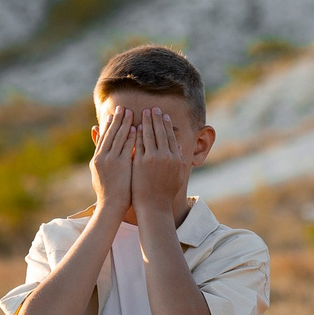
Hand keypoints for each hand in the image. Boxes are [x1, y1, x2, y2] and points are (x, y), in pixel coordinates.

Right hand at [89, 107, 133, 216]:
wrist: (111, 206)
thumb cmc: (108, 192)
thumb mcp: (99, 173)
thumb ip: (101, 158)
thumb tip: (100, 151)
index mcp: (96, 158)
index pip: (103, 137)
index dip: (108, 124)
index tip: (113, 114)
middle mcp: (102, 157)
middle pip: (110, 134)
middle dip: (117, 119)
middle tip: (122, 108)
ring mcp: (111, 161)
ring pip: (119, 138)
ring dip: (125, 124)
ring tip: (131, 113)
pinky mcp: (121, 165)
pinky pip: (128, 147)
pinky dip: (132, 137)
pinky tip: (137, 128)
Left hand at [131, 108, 194, 227]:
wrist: (153, 205)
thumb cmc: (166, 192)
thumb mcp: (177, 175)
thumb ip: (179, 158)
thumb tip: (179, 144)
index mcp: (175, 158)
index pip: (170, 136)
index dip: (166, 124)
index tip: (163, 115)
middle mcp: (165, 156)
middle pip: (160, 132)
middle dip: (156, 119)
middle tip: (153, 108)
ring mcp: (152, 159)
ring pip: (148, 135)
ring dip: (146, 122)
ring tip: (143, 113)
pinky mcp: (140, 162)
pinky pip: (138, 144)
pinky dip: (136, 134)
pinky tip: (134, 126)